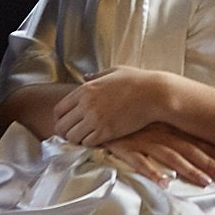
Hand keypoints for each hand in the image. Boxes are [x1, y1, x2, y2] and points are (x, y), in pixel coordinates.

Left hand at [53, 67, 170, 146]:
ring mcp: (96, 119)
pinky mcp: (106, 132)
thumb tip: (85, 76)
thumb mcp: (114, 71)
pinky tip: (97, 138)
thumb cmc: (137, 80)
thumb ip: (96, 76)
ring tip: (86, 136)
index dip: (60, 118)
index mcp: (86, 89)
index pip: (59, 109)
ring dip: (77, 138)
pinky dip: (89, 143)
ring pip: (72, 137)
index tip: (67, 122)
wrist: (155, 94)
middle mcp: (86, 105)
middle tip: (74, 132)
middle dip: (65, 131)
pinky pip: (87, 143)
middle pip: (61, 126)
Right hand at [101, 122, 214, 186]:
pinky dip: (153, 173)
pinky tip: (165, 184)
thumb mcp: (148, 119)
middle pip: (186, 149)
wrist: (96, 110)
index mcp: (164, 125)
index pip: (191, 137)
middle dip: (206, 163)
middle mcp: (157, 132)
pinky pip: (140, 163)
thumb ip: (165, 128)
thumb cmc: (124, 117)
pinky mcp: (125, 149)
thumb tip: (185, 142)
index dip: (210, 149)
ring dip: (188, 170)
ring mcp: (142, 140)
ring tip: (204, 182)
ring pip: (170, 157)